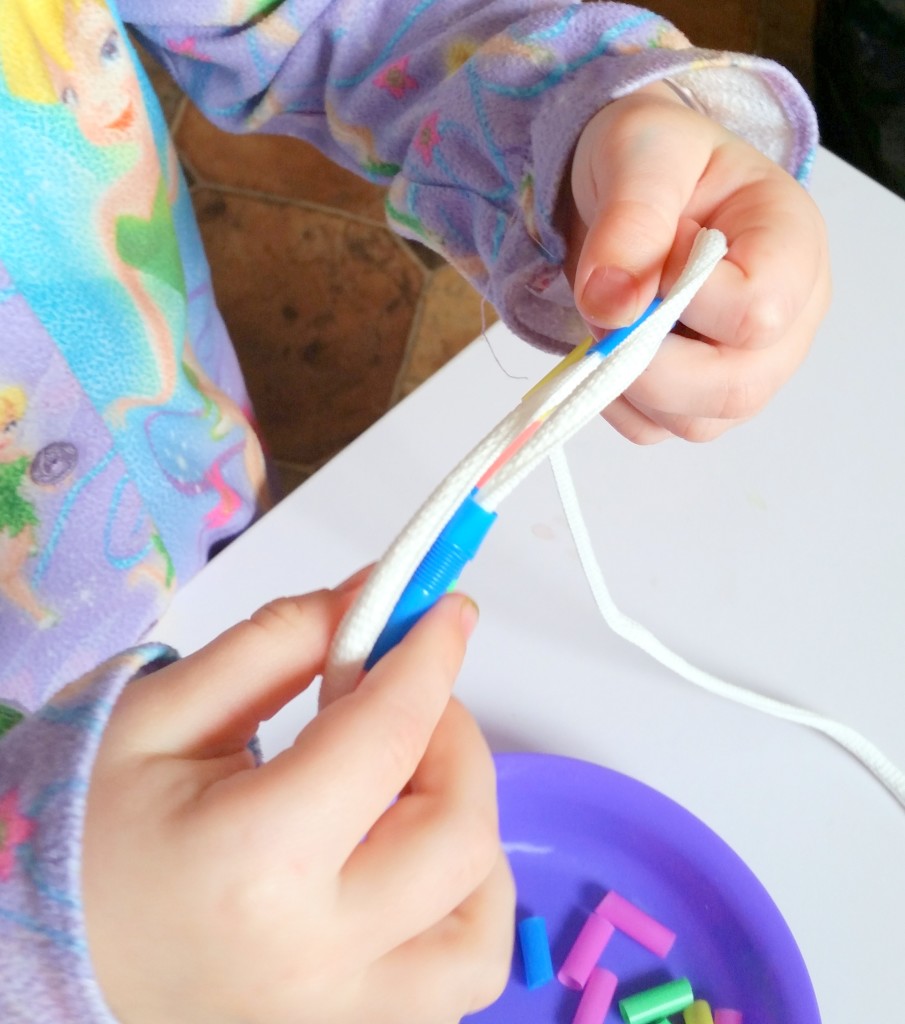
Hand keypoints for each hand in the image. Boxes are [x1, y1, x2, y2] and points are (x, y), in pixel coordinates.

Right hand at [83, 585, 513, 1023]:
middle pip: (457, 834)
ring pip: (480, 927)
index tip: (445, 610)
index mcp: (252, 864)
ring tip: (408, 787)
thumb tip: (378, 595)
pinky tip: (408, 860)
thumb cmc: (88, 830)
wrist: (45, 947)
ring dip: (468, 832)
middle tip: (408, 699)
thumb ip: (281, 640)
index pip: (386, 739)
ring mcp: (337, 1018)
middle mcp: (310, 960)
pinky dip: (461, 907)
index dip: (429, 658)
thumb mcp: (165, 709)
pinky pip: (457, 979)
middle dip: (454, 738)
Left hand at [562, 82, 830, 442]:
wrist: (630, 185)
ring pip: (693, 421)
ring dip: (628, 380)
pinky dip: (615, 400)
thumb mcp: (642, 153)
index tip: (655, 248)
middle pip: (735, 388)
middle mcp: (788, 321)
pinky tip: (611, 344)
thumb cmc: (655, 160)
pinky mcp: (699, 401)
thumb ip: (632, 220)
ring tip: (615, 311)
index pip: (758, 312)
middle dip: (650, 360)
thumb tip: (612, 305)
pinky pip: (654, 430)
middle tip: (609, 302)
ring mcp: (747, 370)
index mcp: (793, 246)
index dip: (686, 296)